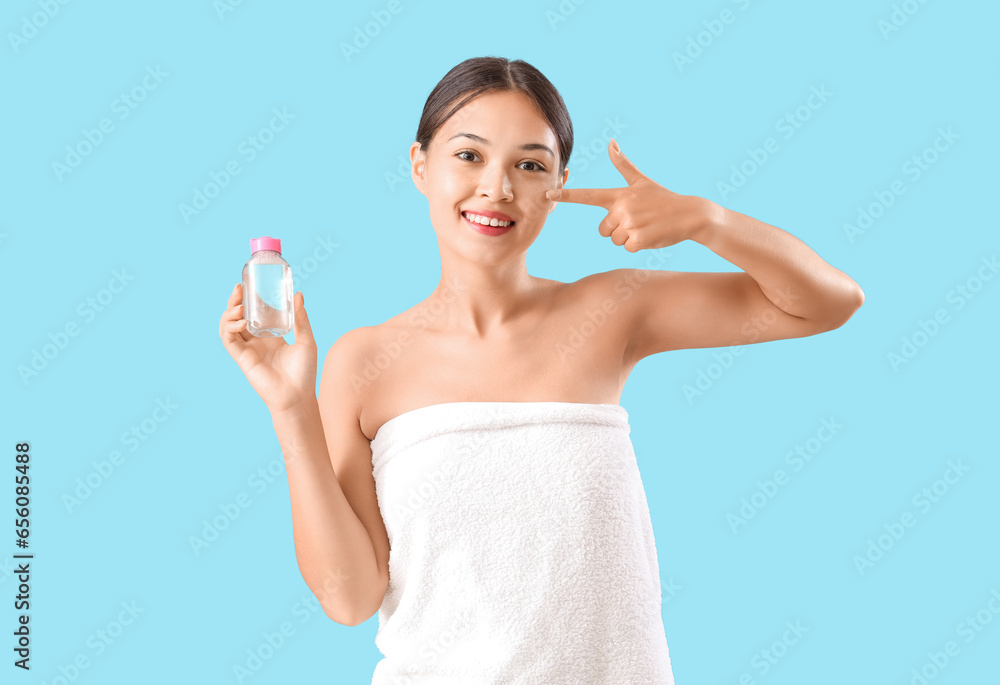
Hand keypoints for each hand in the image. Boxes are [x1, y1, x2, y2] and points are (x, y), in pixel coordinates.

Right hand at [218, 283, 317, 414]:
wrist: (298, 396)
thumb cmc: (304, 372)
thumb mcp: (306, 340)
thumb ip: (301, 318)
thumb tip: (298, 294)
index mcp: (271, 336)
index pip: (254, 314)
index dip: (249, 300)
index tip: (250, 285)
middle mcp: (256, 342)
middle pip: (238, 317)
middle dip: (235, 302)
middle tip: (239, 289)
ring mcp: (248, 350)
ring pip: (228, 326)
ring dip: (229, 313)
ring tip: (239, 307)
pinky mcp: (242, 359)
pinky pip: (229, 341)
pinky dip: (229, 328)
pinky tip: (240, 322)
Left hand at [545, 139, 714, 251]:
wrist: (690, 214)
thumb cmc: (663, 198)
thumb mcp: (641, 181)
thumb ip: (623, 164)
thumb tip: (611, 142)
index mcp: (619, 195)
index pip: (587, 196)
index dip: (566, 196)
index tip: (547, 195)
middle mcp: (621, 209)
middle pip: (602, 230)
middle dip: (617, 230)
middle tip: (638, 221)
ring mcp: (630, 224)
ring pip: (615, 240)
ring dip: (629, 238)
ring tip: (645, 226)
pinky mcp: (638, 240)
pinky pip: (627, 248)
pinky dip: (638, 246)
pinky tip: (651, 235)